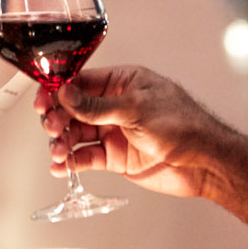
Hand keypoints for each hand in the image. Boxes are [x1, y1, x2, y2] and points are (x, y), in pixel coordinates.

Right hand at [38, 65, 225, 198]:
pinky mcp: (115, 157)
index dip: (58, 91)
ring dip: (62, 142)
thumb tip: (65, 93)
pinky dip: (71, 162)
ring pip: (76, 134)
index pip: (81, 82)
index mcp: (122, 83)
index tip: (43, 101)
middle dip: (58, 118)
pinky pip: (86, 157)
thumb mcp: (135, 109)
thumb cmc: (182, 124)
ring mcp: (113, 132)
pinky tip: (60, 166)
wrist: (203, 161)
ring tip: (58, 151)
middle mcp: (115, 106)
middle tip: (53, 127)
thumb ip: (96, 105)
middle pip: (73, 109)